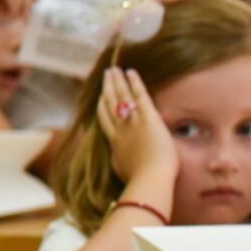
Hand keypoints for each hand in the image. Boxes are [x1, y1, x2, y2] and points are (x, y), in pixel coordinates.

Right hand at [95, 67, 176, 184]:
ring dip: (118, 81)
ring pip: (122, 96)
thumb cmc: (140, 180)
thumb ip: (120, 161)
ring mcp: (133, 122)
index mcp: (115, 143)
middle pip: (109, 103)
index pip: (104, 119)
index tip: (101, 96)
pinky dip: (135, 83)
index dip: (102, 106)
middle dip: (107, 88)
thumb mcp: (123, 171)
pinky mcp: (149, 118)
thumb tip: (118, 159)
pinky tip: (132, 72)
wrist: (150, 180)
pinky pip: (140, 96)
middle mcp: (121, 129)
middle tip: (106, 75)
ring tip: (115, 70)